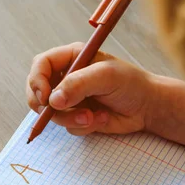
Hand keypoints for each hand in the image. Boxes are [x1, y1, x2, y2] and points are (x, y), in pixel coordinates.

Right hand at [26, 42, 157, 135]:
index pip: (41, 65)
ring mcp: (70, 99)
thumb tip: (53, 100)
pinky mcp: (76, 117)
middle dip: (48, 107)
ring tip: (93, 117)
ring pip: (52, 113)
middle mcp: (66, 77)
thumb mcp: (106, 77)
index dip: (37, 81)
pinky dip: (83, 126)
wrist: (147, 108)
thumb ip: (78, 84)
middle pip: (37, 92)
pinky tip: (101, 119)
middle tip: (60, 112)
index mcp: (72, 58)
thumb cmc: (130, 84)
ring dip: (70, 119)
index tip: (45, 98)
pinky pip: (66, 126)